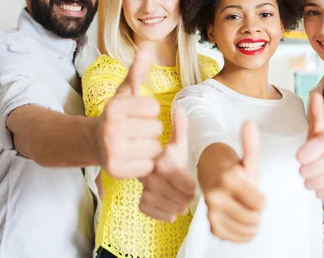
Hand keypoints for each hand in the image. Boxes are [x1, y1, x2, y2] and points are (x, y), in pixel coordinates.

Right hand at [98, 50, 162, 178]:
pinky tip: (134, 158)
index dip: (150, 110)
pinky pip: (148, 166)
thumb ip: (136, 73)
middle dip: (152, 129)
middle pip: (157, 128)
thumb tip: (144, 50)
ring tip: (136, 144)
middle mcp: (110, 128)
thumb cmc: (118, 115)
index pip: (154, 107)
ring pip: (155, 148)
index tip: (138, 113)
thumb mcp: (125, 93)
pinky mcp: (115, 170)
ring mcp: (111, 151)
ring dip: (150, 147)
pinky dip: (145, 163)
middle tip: (138, 131)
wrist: (95, 143)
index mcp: (114, 107)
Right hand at [139, 106, 195, 221]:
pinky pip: (165, 216)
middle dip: (188, 195)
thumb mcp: (172, 139)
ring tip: (179, 194)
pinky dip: (170, 213)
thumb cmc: (161, 153)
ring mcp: (146, 193)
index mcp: (163, 164)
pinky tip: (169, 202)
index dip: (192, 184)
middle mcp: (152, 179)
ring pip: (175, 210)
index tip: (187, 177)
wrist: (132, 161)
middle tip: (186, 188)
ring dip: (180, 204)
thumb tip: (181, 108)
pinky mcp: (142, 205)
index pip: (189, 187)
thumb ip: (179, 126)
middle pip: (184, 200)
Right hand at [205, 120, 264, 241]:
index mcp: (228, 180)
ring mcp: (212, 213)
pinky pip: (238, 238)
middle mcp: (216, 197)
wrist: (213, 180)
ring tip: (247, 211)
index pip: (260, 204)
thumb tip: (250, 122)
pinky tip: (241, 221)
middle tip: (250, 203)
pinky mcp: (212, 227)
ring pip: (247, 230)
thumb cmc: (235, 171)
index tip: (253, 190)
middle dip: (257, 212)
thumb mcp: (246, 158)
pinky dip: (244, 233)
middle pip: (254, 218)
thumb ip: (251, 143)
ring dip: (252, 224)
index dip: (261, 199)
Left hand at [297, 93, 323, 199]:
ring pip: (315, 184)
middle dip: (303, 170)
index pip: (304, 155)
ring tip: (313, 176)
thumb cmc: (321, 145)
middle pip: (307, 171)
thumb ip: (315, 113)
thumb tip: (316, 95)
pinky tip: (323, 184)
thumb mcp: (316, 129)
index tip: (302, 156)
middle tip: (308, 167)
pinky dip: (320, 192)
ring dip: (310, 182)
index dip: (300, 157)